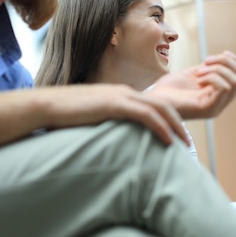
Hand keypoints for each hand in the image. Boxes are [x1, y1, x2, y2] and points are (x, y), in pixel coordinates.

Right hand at [39, 84, 190, 145]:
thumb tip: (116, 142)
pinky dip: (160, 127)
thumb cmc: (66, 116)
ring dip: (175, 126)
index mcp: (122, 95)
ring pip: (159, 108)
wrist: (47, 106)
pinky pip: (145, 115)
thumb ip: (109, 125)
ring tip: (184, 143)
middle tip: (188, 142)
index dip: (169, 120)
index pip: (154, 105)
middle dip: (179, 123)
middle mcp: (125, 93)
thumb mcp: (94, 119)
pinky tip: (168, 140)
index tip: (178, 137)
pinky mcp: (114, 104)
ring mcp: (121, 96)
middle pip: (163, 105)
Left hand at [149, 50, 235, 119]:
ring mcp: (216, 107)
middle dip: (227, 63)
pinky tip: (198, 78)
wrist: (152, 102)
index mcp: (219, 94)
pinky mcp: (208, 110)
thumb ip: (211, 68)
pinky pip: (224, 88)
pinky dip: (213, 77)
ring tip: (199, 71)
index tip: (215, 56)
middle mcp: (221, 102)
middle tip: (205, 62)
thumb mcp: (194, 73)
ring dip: (218, 70)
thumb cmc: (169, 89)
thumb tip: (227, 56)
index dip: (233, 61)